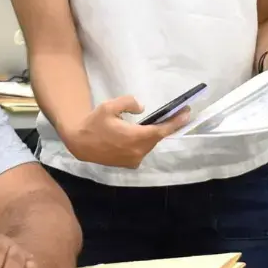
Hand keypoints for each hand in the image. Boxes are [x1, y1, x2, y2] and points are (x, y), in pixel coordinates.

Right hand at [63, 96, 189, 168]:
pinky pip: (142, 150)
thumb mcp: (109, 106)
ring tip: (154, 123)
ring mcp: (134, 160)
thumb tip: (142, 108)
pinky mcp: (129, 164)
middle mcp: (138, 151)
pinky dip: (143, 142)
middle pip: (157, 137)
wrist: (80, 144)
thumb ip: (128, 103)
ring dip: (152, 134)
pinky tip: (139, 134)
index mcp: (136, 137)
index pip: (162, 130)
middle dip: (165, 126)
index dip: (176, 122)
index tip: (187, 113)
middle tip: (174, 113)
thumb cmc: (94, 124)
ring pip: (149, 144)